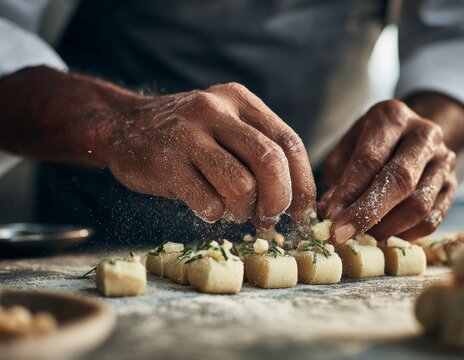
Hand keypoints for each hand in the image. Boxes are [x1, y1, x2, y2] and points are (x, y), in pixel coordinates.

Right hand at [107, 82, 315, 227]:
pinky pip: (207, 202)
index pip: (289, 143)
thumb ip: (259, 153)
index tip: (303, 212)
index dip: (303, 184)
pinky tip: (207, 208)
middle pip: (270, 162)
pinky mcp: (165, 162)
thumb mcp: (226, 127)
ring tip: (232, 210)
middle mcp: (216, 110)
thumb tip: (296, 203)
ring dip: (243, 211)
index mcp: (240, 100)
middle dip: (278, 200)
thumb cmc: (188, 138)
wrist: (124, 126)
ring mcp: (188, 134)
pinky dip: (214, 215)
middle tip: (269, 218)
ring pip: (241, 186)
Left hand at [318, 99, 457, 242]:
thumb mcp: (347, 148)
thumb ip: (337, 177)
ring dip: (386, 227)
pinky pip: (432, 219)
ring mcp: (444, 160)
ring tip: (362, 236)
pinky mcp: (453, 185)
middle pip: (400, 181)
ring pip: (418, 204)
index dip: (349, 191)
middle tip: (343, 235)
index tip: (330, 216)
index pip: (370, 159)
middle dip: (368, 213)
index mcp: (392, 118)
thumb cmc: (370, 144)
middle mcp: (424, 134)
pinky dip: (405, 234)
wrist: (411, 136)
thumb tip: (329, 212)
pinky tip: (385, 235)